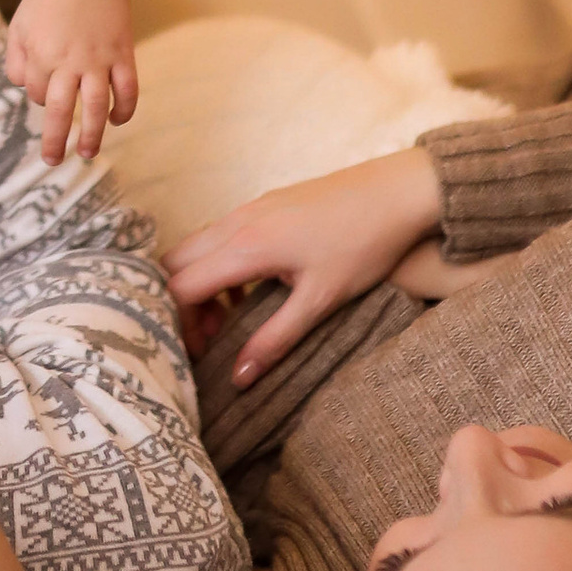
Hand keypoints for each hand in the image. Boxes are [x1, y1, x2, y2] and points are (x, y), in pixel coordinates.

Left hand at [5, 0, 136, 164]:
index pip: (37, 94)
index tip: (45, 87)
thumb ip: (15, 60)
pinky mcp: (123, 53)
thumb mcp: (19, 25)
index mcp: (41, 55)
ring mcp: (99, 59)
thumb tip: (24, 89)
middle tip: (53, 161)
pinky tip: (119, 120)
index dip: (39, 95)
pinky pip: (128, 88)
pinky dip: (125, 108)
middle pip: (62, 111)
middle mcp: (70, 61)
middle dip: (56, 140)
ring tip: (87, 154)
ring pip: (97, 106)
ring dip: (93, 134)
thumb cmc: (47, 0)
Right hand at [164, 145, 443, 385]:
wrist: (397, 192)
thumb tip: (239, 378)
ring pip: (196, 246)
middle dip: (181, 303)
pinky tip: (250, 289)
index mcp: (246, 245)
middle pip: (175, 261)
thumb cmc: (364, 245)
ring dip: (199, 283)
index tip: (204, 352)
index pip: (180, 286)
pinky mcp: (264, 203)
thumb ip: (274, 340)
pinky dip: (217, 265)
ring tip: (229, 319)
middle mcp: (237, 220)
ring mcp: (249, 207)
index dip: (181, 324)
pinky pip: (219, 234)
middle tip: (211, 337)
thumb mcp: (320, 300)